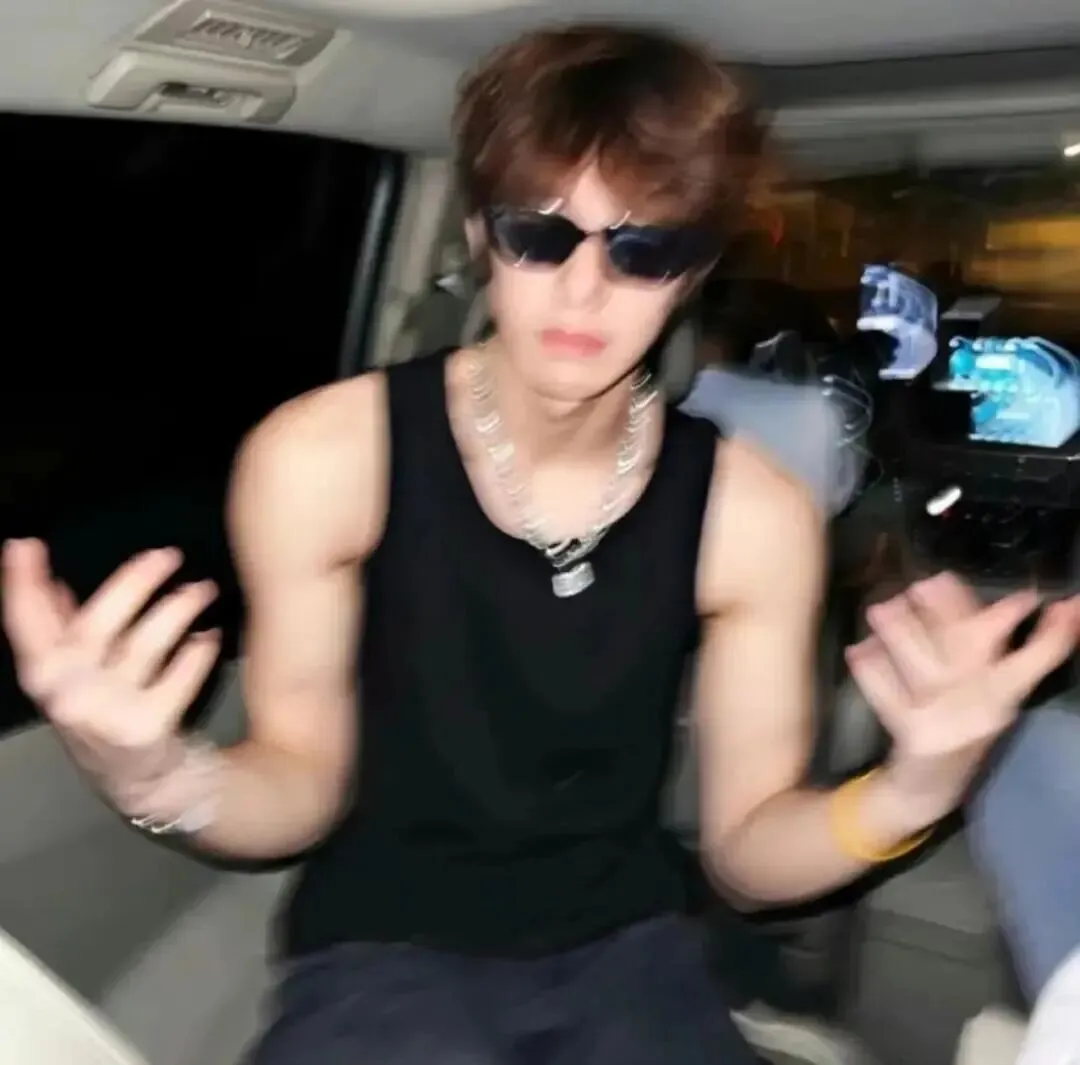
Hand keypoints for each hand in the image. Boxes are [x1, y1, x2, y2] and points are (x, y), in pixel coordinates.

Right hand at [1, 539, 220, 799]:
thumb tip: (47, 579)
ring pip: (145, 644)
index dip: (21, 586)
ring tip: (203, 589)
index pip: (25, 625)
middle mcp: (67, 696)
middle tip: (168, 554)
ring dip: (178, 609)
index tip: (25, 546)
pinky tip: (209, 636)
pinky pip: (179, 676)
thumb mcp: (76, 676)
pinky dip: (198, 653)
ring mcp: (106, 715)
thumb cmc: (108, 715)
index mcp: (45, 677)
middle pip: (95, 625)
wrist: (146, 784)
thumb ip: (60, 629)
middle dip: (133, 582)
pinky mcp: (146, 728)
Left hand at [845, 572, 1079, 816]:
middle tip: (926, 583)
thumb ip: (991, 645)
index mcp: (1004, 695)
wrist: (929, 788)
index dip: (1047, 631)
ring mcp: (945, 723)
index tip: (1036, 598)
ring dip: (901, 635)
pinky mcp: (910, 736)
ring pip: (924, 671)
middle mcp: (980, 708)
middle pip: (972, 655)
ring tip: (880, 608)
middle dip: (952, 615)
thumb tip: (1006, 596)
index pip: (1038, 659)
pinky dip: (872, 675)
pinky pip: (888, 699)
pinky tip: (857, 651)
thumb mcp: (985, 689)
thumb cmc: (958, 723)